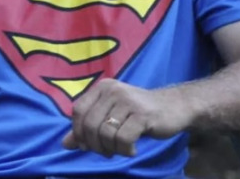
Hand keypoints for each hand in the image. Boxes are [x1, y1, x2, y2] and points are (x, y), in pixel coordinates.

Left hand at [61, 78, 191, 157]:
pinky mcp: (142, 114)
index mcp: (103, 88)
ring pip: (105, 133)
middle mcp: (113, 91)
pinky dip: (126, 150)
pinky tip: (133, 148)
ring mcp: (128, 101)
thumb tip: (65, 144)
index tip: (88, 145)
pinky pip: (123, 139)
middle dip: (95, 145)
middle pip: (90, 124)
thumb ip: (88, 128)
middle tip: (108, 151)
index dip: (79, 132)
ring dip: (112, 149)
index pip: (78, 111)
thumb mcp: (112, 116)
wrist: (175, 106)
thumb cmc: (139, 113)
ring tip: (121, 148)